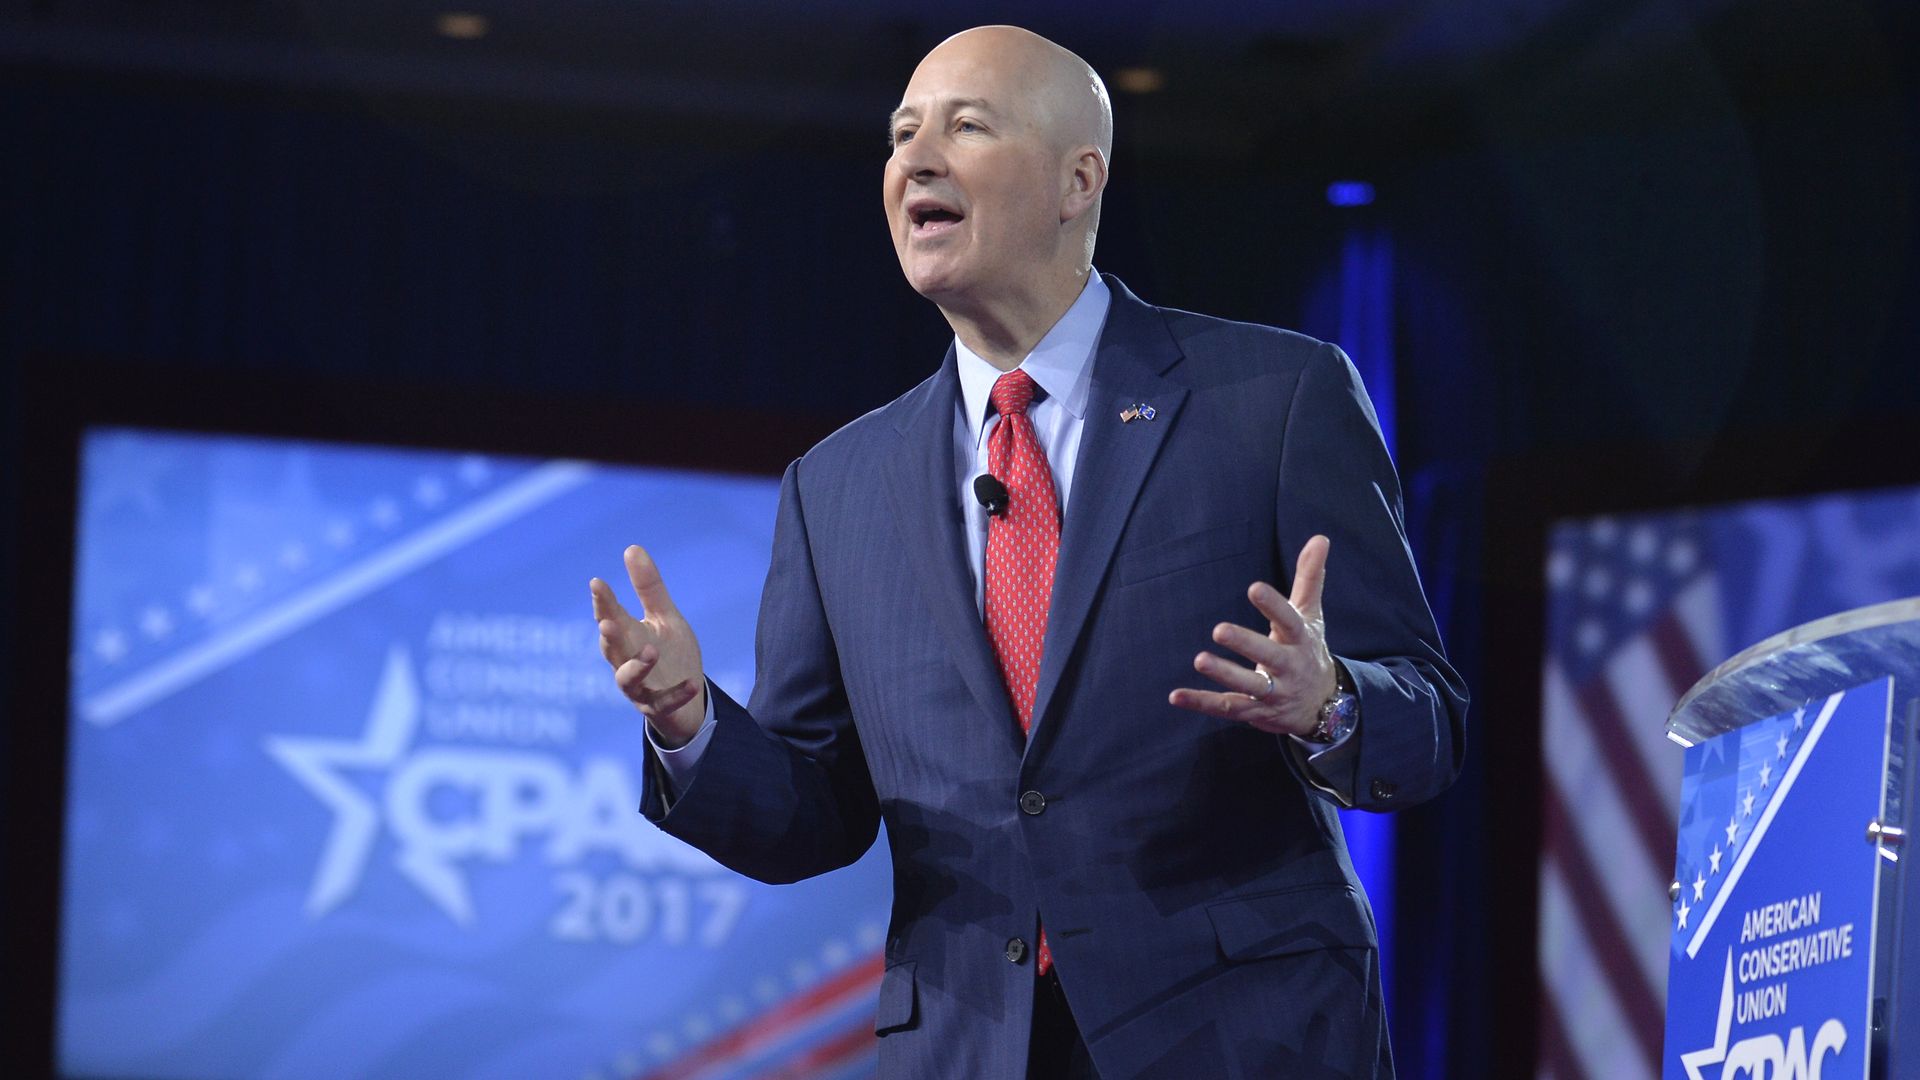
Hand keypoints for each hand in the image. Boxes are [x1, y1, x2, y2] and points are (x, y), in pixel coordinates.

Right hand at [590, 545, 706, 747]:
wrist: (686, 700)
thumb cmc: (670, 654)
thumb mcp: (664, 618)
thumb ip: (649, 588)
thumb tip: (631, 547)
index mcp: (627, 637)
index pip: (610, 616)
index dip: (603, 602)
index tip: (597, 583)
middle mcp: (626, 662)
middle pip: (612, 648)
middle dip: (609, 635)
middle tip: (607, 621)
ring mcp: (640, 688)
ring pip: (628, 680)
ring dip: (636, 666)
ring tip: (650, 651)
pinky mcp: (659, 708)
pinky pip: (665, 703)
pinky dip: (677, 694)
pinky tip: (692, 684)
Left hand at [1169, 534, 1336, 737]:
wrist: (1325, 707)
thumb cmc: (1309, 650)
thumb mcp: (1311, 615)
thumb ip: (1310, 577)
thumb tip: (1319, 537)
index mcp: (1300, 640)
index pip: (1289, 621)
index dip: (1274, 606)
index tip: (1254, 588)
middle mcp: (1289, 668)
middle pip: (1268, 656)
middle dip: (1246, 644)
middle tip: (1218, 629)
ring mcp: (1273, 693)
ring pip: (1249, 686)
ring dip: (1224, 675)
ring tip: (1200, 659)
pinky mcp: (1255, 712)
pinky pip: (1227, 708)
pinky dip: (1201, 703)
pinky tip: (1175, 696)